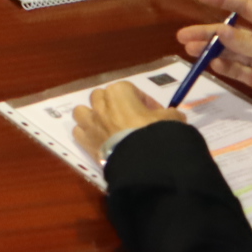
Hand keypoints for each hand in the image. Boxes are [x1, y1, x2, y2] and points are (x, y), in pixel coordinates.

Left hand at [70, 80, 185, 159]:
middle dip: (113, 105)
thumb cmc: (156, 134)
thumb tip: (172, 115)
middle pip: (101, 97)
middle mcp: (100, 104)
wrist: (143, 162)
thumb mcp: (172, 119)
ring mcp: (90, 122)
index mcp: (119, 92)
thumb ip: (170, 113)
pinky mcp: (85, 141)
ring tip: (107, 127)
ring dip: (93, 117)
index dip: (143, 101)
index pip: (130, 89)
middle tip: (129, 118)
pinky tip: (100, 142)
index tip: (153, 113)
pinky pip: (79, 133)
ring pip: (82, 112)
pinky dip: (87, 135)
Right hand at [175, 0, 251, 117]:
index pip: (245, 7)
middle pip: (232, 32)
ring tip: (189, 49)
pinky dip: (224, 67)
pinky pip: (237, 70)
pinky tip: (210, 64)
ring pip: (231, 52)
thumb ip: (247, 44)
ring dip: (211, 50)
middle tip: (183, 35)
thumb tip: (220, 31)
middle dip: (208, 32)